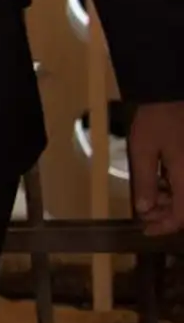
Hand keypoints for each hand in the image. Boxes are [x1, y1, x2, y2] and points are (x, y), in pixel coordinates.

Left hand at [128, 99, 183, 236]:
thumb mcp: (143, 150)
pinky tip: (160, 181)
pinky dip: (176, 187)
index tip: (146, 229)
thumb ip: (145, 182)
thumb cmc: (156, 120)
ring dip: (171, 201)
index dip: (165, 226)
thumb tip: (144, 209)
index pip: (183, 216)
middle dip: (166, 214)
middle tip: (144, 212)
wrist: (172, 93)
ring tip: (149, 196)